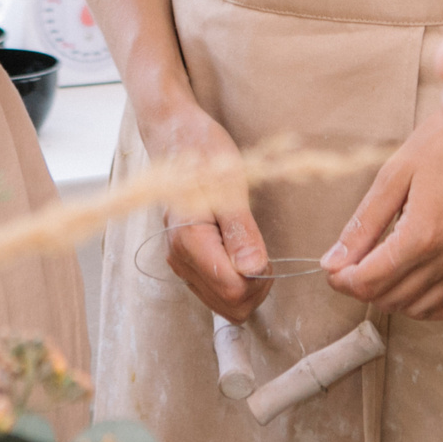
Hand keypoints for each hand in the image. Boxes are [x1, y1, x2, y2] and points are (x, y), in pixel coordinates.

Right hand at [148, 106, 273, 321]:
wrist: (175, 136)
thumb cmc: (203, 154)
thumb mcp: (230, 186)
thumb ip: (241, 231)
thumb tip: (254, 269)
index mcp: (189, 241)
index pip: (233, 290)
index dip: (259, 280)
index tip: (268, 255)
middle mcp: (179, 258)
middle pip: (228, 306)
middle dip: (255, 290)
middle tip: (265, 256)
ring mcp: (179, 261)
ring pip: (221, 303)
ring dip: (246, 288)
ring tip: (252, 253)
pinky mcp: (184, 259)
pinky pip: (213, 290)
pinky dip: (233, 282)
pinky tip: (240, 255)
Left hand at [320, 109, 442, 320]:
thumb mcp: (394, 175)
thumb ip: (363, 223)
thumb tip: (333, 260)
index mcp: (423, 233)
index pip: (370, 281)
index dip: (341, 279)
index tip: (332, 267)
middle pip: (389, 298)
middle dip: (360, 286)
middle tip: (350, 263)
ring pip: (416, 308)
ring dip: (389, 296)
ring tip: (379, 269)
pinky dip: (423, 304)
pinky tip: (412, 281)